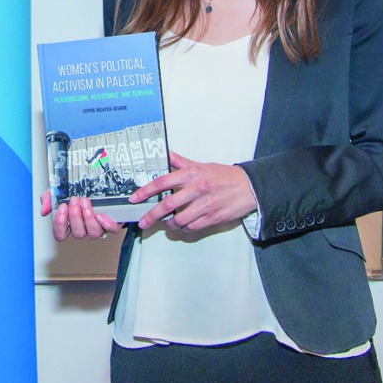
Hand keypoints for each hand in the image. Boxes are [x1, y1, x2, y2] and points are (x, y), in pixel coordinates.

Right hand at [39, 190, 120, 240]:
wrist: (102, 186)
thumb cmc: (80, 191)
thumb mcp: (61, 190)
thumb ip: (50, 199)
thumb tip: (44, 209)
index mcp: (70, 223)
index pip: (61, 234)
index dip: (60, 224)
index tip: (62, 208)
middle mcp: (84, 227)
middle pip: (78, 233)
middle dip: (75, 216)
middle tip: (74, 200)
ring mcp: (98, 226)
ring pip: (93, 233)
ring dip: (88, 217)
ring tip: (85, 202)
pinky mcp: (112, 222)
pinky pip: (111, 229)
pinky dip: (106, 223)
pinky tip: (100, 214)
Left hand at [129, 151, 256, 231]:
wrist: (249, 187)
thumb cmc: (223, 176)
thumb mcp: (200, 165)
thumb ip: (180, 162)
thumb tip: (164, 153)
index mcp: (191, 174)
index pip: (162, 182)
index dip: (145, 191)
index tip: (134, 198)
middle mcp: (196, 189)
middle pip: (167, 205)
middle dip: (151, 215)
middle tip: (143, 221)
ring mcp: (205, 205)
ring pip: (179, 220)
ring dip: (169, 224)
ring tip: (167, 223)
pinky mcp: (213, 218)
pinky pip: (192, 227)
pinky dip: (185, 228)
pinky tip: (183, 225)